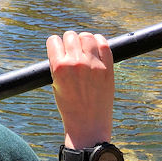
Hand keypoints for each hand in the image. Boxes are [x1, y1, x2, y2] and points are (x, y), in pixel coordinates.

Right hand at [46, 31, 113, 148]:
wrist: (88, 125)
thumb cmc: (69, 106)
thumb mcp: (55, 84)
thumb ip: (59, 64)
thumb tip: (65, 45)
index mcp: (59, 67)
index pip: (54, 41)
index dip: (55, 45)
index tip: (59, 50)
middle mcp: (76, 63)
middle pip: (70, 35)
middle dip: (69, 41)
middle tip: (72, 51)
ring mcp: (93, 65)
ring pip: (86, 36)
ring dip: (84, 40)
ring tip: (85, 48)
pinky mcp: (107, 68)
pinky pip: (104, 44)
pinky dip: (99, 41)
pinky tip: (96, 47)